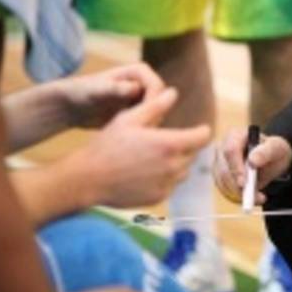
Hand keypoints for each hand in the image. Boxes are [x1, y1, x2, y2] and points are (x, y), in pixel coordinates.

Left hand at [61, 63, 165, 128]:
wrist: (69, 105)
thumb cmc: (80, 91)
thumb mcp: (96, 90)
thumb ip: (115, 88)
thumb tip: (135, 88)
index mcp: (139, 71)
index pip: (158, 86)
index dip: (154, 102)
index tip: (143, 118)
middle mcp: (144, 82)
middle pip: (161, 100)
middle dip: (153, 115)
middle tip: (139, 132)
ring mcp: (141, 97)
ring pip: (157, 112)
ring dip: (149, 123)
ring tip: (133, 135)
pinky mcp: (136, 111)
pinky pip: (147, 120)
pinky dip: (142, 128)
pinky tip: (129, 137)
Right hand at [68, 88, 210, 207]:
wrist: (88, 179)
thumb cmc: (108, 145)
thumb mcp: (129, 119)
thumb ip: (155, 106)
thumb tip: (173, 92)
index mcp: (169, 144)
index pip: (203, 137)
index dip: (201, 131)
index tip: (196, 129)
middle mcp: (173, 167)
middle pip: (193, 154)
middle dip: (185, 146)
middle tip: (165, 141)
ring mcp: (166, 185)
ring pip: (183, 170)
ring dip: (176, 163)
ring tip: (153, 157)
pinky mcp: (158, 198)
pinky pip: (170, 185)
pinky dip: (164, 179)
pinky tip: (145, 172)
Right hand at [213, 129, 291, 205]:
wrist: (272, 160)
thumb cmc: (273, 150)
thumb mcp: (277, 148)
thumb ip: (266, 152)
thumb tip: (253, 160)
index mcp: (235, 136)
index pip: (230, 151)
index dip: (235, 167)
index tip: (243, 183)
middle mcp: (223, 148)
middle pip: (223, 169)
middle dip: (237, 186)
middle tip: (254, 196)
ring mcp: (219, 163)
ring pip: (222, 182)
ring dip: (239, 194)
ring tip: (258, 198)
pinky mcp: (220, 176)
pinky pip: (224, 190)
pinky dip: (237, 197)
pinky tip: (252, 198)